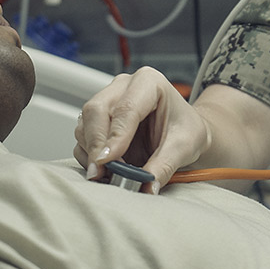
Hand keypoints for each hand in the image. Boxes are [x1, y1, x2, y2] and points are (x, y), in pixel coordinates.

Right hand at [72, 67, 209, 193]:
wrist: (184, 132)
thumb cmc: (186, 129)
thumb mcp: (184, 147)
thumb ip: (164, 166)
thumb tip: (145, 186)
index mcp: (148, 82)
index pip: (125, 108)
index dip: (115, 136)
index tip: (108, 160)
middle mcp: (123, 87)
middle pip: (96, 110)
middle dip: (96, 144)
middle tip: (101, 172)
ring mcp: (108, 102)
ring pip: (85, 124)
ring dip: (91, 152)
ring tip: (108, 174)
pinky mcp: (98, 120)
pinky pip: (83, 138)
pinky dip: (89, 157)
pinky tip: (105, 170)